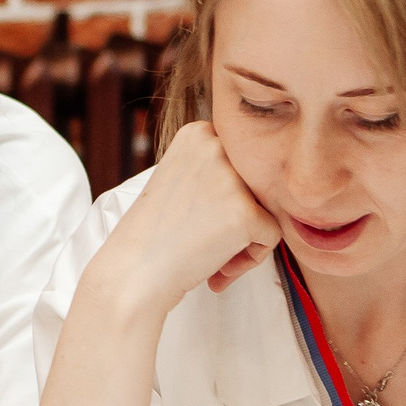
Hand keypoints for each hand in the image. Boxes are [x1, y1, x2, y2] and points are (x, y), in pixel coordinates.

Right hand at [92, 122, 280, 319]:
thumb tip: (266, 175)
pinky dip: (252, 257)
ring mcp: (231, 179)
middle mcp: (215, 146)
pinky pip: (272, 235)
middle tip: (207, 239)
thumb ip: (215, 168)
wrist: (133, 273)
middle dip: (239, 215)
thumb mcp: (180, 179)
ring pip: (268, 208)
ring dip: (246, 237)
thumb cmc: (155, 234)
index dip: (227, 195)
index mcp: (198, 133)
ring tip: (213, 256)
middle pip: (258, 182)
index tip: (200, 217)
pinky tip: (219, 268)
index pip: (242, 161)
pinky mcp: (246, 213)